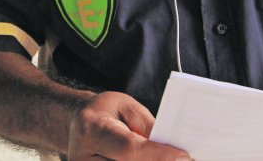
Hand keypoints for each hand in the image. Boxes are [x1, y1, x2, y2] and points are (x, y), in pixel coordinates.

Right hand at [67, 92, 190, 160]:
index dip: (158, 154)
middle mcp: (83, 157)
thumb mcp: (126, 108)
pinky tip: (157, 160)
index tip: (185, 156)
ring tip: (173, 158)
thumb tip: (172, 149)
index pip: (129, 148)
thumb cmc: (104, 112)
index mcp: (92, 129)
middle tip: (184, 159)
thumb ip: (147, 127)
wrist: (78, 124)